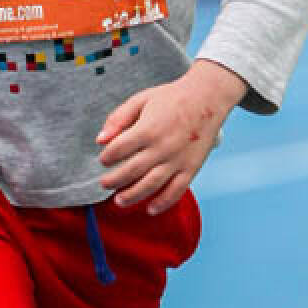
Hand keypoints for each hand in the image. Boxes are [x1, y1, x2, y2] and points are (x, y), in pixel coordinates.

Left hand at [97, 60, 248, 213]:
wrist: (207, 97)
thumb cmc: (173, 98)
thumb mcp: (141, 100)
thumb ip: (118, 118)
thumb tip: (100, 139)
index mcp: (147, 129)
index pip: (119, 149)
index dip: (107, 157)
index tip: (104, 160)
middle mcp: (162, 147)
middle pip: (131, 171)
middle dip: (114, 181)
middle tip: (105, 184)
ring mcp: (177, 159)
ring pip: (151, 185)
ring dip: (132, 196)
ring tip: (119, 201)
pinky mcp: (191, 167)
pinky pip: (176, 190)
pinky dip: (163, 203)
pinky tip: (151, 209)